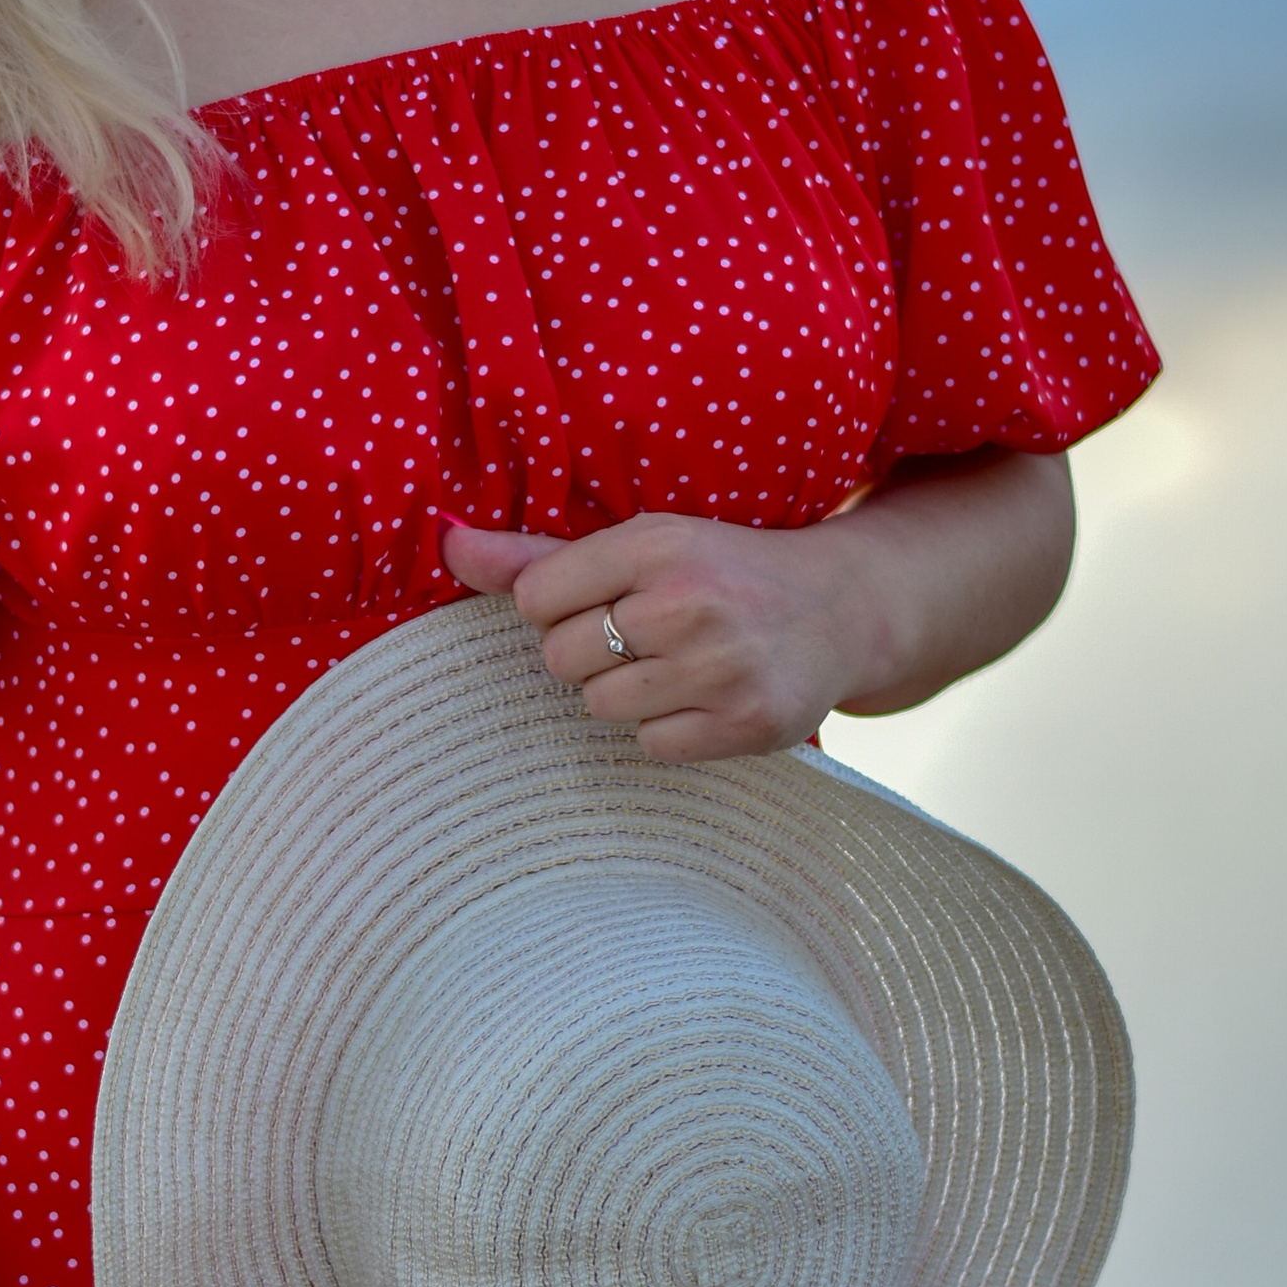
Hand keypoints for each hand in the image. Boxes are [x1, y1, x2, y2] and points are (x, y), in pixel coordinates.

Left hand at [439, 456, 1072, 759]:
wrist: (842, 609)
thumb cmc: (719, 572)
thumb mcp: (640, 545)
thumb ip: (537, 554)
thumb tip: (444, 543)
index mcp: (658, 542)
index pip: (535, 597)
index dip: (556, 606)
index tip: (602, 599)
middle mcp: (690, 601)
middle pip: (560, 658)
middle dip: (591, 651)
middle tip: (648, 634)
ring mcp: (721, 666)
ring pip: (600, 705)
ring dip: (627, 692)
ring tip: (676, 664)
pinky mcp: (746, 723)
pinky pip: (649, 744)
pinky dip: (667, 728)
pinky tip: (703, 696)